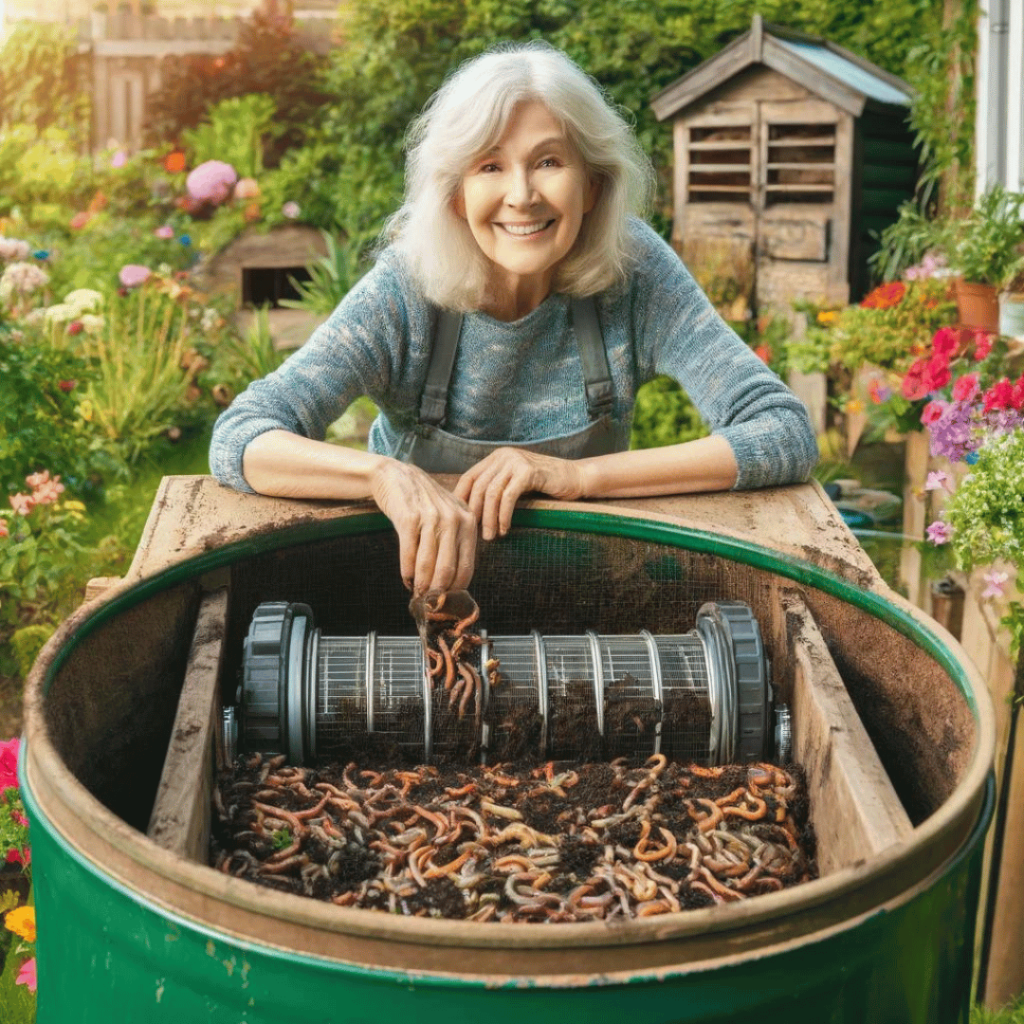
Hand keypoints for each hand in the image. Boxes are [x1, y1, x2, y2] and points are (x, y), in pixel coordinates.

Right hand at [370, 460, 477, 594]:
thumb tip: (453, 582)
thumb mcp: (450, 514)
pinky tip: (406, 579)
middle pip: (448, 569)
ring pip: (427, 565)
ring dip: (421, 584)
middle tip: (430, 603)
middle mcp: (453, 519)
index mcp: (467, 521)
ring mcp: (431, 518)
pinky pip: (408, 555)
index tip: (447, 600)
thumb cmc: (424, 501)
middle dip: (438, 591)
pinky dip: (406, 572)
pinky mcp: (409, 519)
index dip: (456, 588)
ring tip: (417, 593)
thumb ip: (456, 542)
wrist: (396, 476)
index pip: (466, 566)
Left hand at [454, 448, 583, 540]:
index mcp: (497, 457)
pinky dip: (503, 516)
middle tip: (476, 535)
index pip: (469, 478)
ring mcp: (516, 461)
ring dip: (489, 518)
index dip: (461, 500)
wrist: (576, 477)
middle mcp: (503, 456)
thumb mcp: (516, 483)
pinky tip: (504, 529)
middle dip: (475, 514)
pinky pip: (508, 497)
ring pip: (492, 493)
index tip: (460, 521)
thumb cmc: (546, 485)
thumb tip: (473, 513)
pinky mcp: (528, 471)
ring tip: (490, 536)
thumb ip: (497, 489)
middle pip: (479, 487)